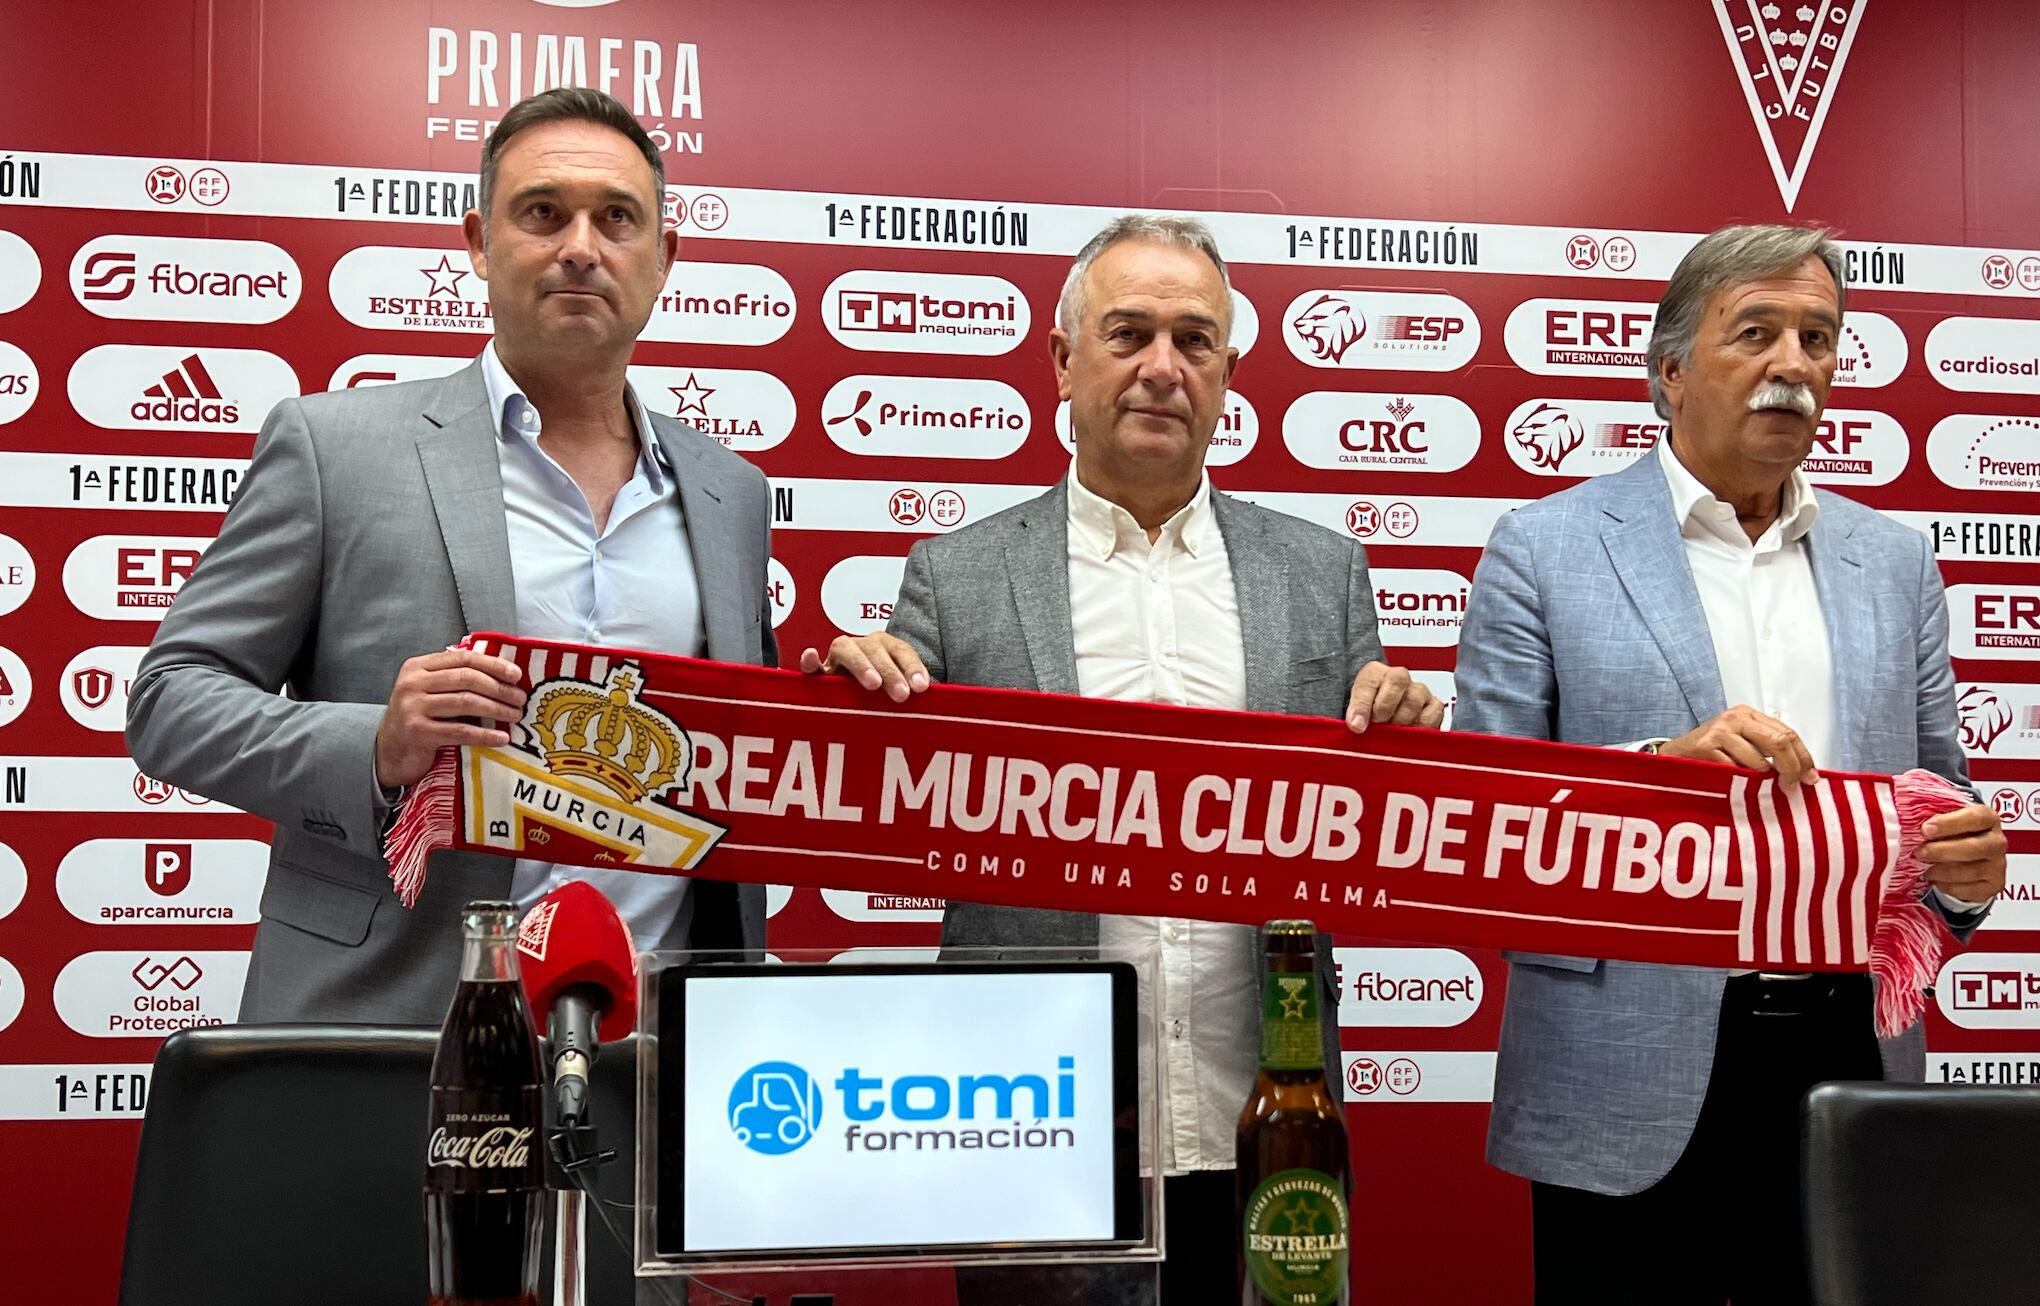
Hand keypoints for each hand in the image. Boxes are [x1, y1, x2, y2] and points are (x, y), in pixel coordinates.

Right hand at [374, 649, 525, 787]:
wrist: (390, 752)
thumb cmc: (418, 718)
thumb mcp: (430, 691)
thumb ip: (454, 678)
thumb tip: (503, 675)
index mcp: (418, 667)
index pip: (463, 659)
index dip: (493, 665)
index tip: (517, 675)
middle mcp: (412, 683)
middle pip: (467, 679)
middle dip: (499, 688)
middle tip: (520, 699)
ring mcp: (412, 707)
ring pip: (466, 702)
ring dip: (497, 709)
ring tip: (515, 715)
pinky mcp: (417, 732)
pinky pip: (460, 731)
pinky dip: (485, 735)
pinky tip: (501, 738)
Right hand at [798, 633, 931, 702]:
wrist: (860, 706)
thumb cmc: (888, 701)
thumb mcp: (906, 695)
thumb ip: (917, 694)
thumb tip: (942, 701)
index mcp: (886, 648)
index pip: (901, 650)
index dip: (912, 665)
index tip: (921, 687)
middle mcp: (862, 647)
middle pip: (874, 648)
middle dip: (890, 670)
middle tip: (901, 695)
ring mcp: (837, 659)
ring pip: (845, 648)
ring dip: (860, 664)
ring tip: (873, 685)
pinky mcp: (818, 675)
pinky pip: (811, 667)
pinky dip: (809, 661)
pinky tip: (811, 656)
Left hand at [1345, 662, 1444, 732]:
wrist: (1380, 722)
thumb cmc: (1367, 714)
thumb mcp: (1353, 711)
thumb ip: (1354, 714)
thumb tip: (1357, 725)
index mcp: (1374, 673)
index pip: (1370, 681)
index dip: (1363, 705)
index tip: (1357, 725)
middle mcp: (1400, 677)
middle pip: (1397, 685)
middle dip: (1384, 712)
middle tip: (1377, 728)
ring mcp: (1419, 691)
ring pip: (1414, 701)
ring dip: (1401, 723)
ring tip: (1391, 735)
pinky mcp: (1434, 707)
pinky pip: (1432, 716)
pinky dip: (1419, 729)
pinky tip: (1408, 737)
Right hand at [1659, 705, 1818, 784]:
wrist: (1673, 755)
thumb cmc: (1710, 752)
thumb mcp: (1741, 741)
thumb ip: (1768, 749)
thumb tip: (1803, 772)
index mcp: (1748, 714)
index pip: (1788, 733)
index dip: (1804, 757)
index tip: (1810, 777)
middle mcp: (1735, 718)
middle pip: (1779, 741)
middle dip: (1792, 768)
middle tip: (1792, 786)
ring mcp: (1719, 731)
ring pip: (1759, 762)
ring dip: (1761, 780)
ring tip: (1753, 786)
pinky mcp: (1705, 748)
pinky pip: (1736, 772)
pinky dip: (1739, 783)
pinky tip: (1733, 784)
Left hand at [1917, 802, 2006, 903]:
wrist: (1964, 851)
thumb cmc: (1951, 830)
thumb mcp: (1944, 817)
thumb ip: (1933, 815)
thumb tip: (1911, 820)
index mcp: (1988, 818)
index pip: (1976, 818)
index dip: (1950, 823)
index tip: (1926, 829)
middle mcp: (1997, 842)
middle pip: (1975, 847)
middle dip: (1942, 851)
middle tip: (1919, 852)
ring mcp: (1997, 866)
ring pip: (1970, 871)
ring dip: (1941, 870)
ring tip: (1923, 866)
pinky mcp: (1992, 886)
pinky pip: (1967, 889)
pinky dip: (1946, 885)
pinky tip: (1935, 877)